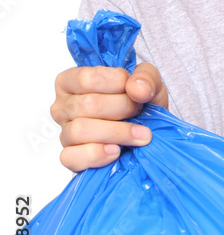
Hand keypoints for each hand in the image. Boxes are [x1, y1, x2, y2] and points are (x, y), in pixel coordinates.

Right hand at [51, 63, 167, 171]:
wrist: (150, 131)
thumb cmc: (140, 102)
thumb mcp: (148, 80)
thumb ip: (145, 76)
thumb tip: (137, 89)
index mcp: (71, 81)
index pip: (86, 79)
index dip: (117, 83)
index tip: (134, 90)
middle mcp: (62, 107)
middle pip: (87, 104)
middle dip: (122, 108)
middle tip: (139, 111)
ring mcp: (64, 133)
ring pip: (80, 130)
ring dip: (117, 132)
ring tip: (139, 134)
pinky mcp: (69, 158)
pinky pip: (72, 158)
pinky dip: (97, 155)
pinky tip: (116, 151)